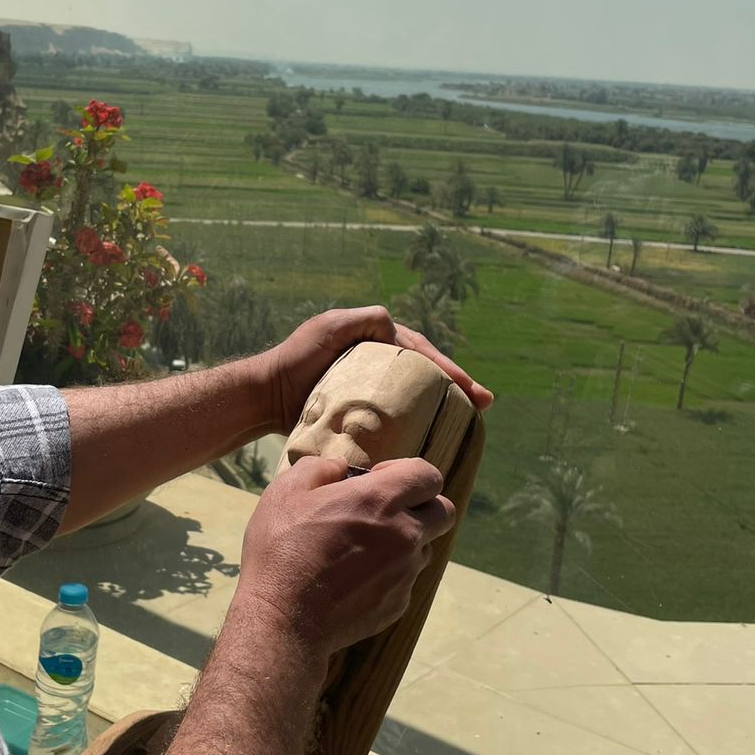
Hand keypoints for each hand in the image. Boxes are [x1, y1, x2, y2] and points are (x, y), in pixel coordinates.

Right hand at [235, 456, 455, 659]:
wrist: (284, 617)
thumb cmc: (281, 548)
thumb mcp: (286, 492)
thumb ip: (319, 468)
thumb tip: (340, 469)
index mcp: (381, 499)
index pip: (428, 475)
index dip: (407, 471)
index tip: (379, 479)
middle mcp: (405, 534)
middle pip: (444, 511)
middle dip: (422, 505)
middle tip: (385, 510)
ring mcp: (405, 572)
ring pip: (425, 548)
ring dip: (405, 541)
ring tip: (363, 548)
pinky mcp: (398, 603)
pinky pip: (405, 580)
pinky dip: (388, 574)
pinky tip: (352, 579)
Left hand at [259, 305, 492, 432]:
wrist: (269, 395)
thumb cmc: (297, 359)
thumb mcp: (330, 328)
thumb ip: (364, 319)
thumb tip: (395, 328)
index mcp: (376, 342)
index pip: (420, 352)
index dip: (447, 367)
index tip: (469, 386)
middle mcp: (378, 363)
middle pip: (426, 373)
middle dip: (457, 385)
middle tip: (484, 402)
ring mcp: (372, 388)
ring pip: (417, 394)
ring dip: (446, 405)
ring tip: (473, 418)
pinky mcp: (364, 411)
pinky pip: (398, 415)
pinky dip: (420, 422)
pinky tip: (438, 435)